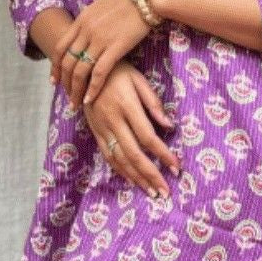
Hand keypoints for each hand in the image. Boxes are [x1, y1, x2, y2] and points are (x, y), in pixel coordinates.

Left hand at [49, 0, 155, 111]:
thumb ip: (91, 20)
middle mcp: (86, 31)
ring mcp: (100, 40)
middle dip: (64, 83)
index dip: (55, 66)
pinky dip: (92, 88)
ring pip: (80, 70)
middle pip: (67, 62)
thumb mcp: (101, 5)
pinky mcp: (116, 48)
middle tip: (66, 96)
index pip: (60, 47)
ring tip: (76, 103)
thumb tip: (86, 29)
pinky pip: (99, 73)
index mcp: (81, 20)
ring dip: (75, 90)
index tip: (54, 80)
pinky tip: (90, 99)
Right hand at [81, 61, 180, 198]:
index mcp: (127, 106)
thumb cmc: (118, 71)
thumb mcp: (138, 79)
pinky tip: (132, 181)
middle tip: (165, 192)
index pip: (147, 137)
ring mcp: (101, 129)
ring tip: (151, 192)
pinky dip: (120, 171)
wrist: (85, 68)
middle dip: (151, 175)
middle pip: (134, 154)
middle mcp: (113, 121)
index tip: (176, 167)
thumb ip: (153, 102)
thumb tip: (169, 126)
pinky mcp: (95, 132)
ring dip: (136, 178)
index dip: (163, 154)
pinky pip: (108, 156)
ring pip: (119, 159)